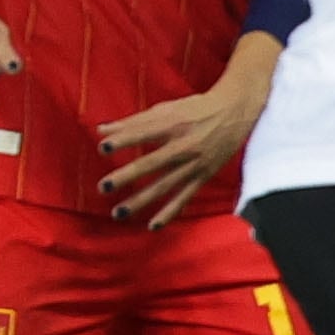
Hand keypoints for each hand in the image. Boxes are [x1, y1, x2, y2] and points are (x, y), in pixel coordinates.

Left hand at [97, 70, 269, 226]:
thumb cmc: (196, 109)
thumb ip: (133, 121)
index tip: (103, 148)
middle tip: (104, 186)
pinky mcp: (203, 176)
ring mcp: (194, 164)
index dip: (123, 140)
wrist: (235, 113)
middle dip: (127, 176)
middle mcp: (184, 146)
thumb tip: (100, 130)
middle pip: (151, 163)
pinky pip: (185, 197)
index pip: (143, 133)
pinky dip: (170, 212)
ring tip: (118, 212)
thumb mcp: (166, 109)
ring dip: (141, 200)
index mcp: (173, 124)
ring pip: (165, 185)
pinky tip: (152, 226)